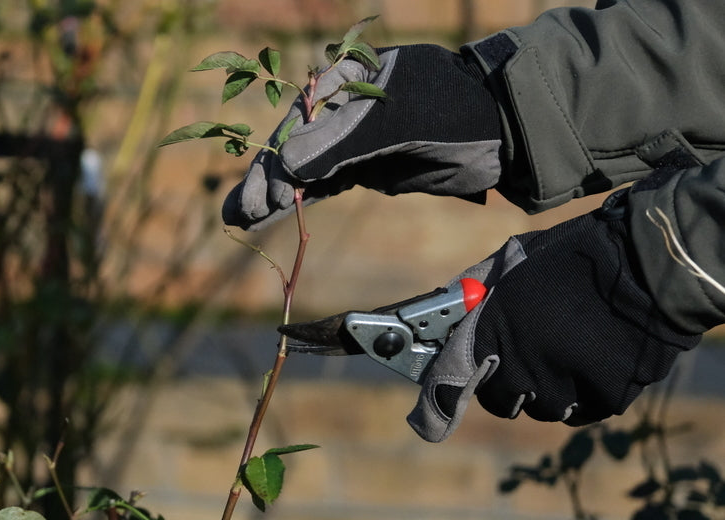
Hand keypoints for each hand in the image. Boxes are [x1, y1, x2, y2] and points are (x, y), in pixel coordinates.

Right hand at [222, 44, 502, 229]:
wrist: (503, 134)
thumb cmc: (453, 111)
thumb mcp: (395, 122)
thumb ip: (340, 142)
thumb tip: (286, 165)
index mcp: (347, 78)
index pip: (299, 118)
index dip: (278, 157)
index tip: (268, 194)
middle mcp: (344, 106)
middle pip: (294, 144)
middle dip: (266, 179)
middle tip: (238, 214)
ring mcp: (354, 138)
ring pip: (305, 168)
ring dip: (275, 194)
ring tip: (242, 219)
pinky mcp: (366, 166)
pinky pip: (325, 183)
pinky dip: (300, 199)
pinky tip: (273, 214)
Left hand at [407, 192, 702, 441]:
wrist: (644, 261)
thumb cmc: (570, 257)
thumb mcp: (509, 263)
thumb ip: (473, 296)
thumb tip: (447, 315)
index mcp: (490, 330)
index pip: (450, 383)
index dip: (436, 406)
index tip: (430, 423)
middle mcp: (520, 366)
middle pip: (499, 399)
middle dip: (505, 381)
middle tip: (527, 350)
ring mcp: (563, 386)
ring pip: (542, 407)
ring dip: (548, 386)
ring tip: (569, 343)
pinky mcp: (602, 399)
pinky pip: (582, 409)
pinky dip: (585, 391)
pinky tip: (595, 354)